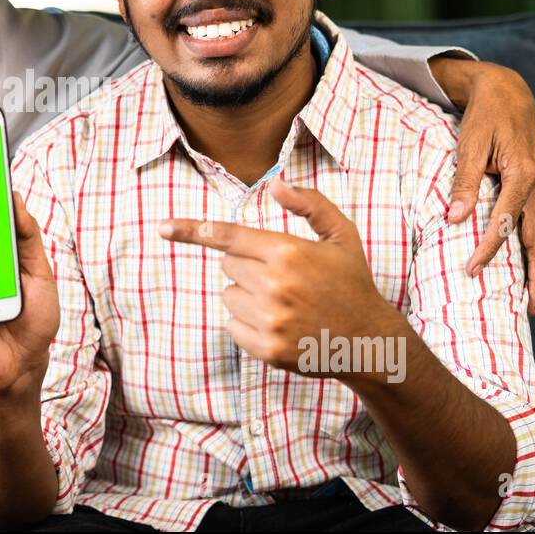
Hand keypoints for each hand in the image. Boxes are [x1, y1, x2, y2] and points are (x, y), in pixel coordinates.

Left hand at [159, 179, 402, 381]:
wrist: (370, 342)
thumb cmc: (353, 283)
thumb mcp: (341, 235)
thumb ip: (310, 204)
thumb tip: (275, 184)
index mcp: (288, 252)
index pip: (229, 237)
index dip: (193, 230)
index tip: (164, 228)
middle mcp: (275, 285)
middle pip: (227, 266)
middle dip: (247, 267)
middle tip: (281, 277)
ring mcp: (269, 320)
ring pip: (227, 296)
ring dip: (246, 296)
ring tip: (284, 302)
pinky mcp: (266, 349)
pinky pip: (231, 326)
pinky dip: (246, 324)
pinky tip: (279, 324)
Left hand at [430, 57, 534, 315]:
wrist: (508, 93)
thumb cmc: (485, 117)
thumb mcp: (469, 143)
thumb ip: (463, 182)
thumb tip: (454, 220)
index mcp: (522, 174)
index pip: (504, 222)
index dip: (487, 249)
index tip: (470, 270)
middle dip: (534, 275)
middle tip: (527, 308)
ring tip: (533, 300)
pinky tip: (528, 268)